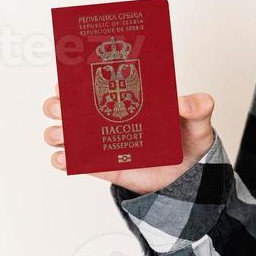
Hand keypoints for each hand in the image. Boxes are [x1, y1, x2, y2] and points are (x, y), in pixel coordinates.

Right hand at [42, 90, 217, 193]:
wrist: (187, 178)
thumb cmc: (188, 142)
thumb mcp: (197, 122)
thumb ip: (198, 108)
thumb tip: (184, 102)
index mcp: (125, 98)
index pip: (94, 83)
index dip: (74, 78)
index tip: (67, 77)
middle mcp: (107, 118)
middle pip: (70, 107)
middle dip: (58, 105)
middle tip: (62, 106)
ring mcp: (102, 143)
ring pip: (67, 134)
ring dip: (57, 132)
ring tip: (63, 134)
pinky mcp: (103, 167)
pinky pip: (78, 163)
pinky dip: (65, 160)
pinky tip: (64, 158)